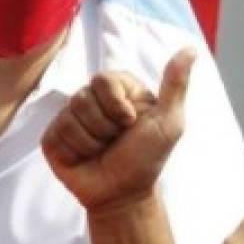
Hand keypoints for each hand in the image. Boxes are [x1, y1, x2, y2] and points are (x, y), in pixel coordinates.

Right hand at [42, 48, 193, 213]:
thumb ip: (175, 85)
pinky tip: (85, 157)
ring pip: (71, 115)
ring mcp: (68, 117)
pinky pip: (58, 133)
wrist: (123, 194)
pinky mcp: (53, 136)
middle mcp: (90, 100)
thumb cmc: (147, 158)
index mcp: (116, 91)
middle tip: (116, 140)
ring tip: (101, 151)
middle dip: (106, 125)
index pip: (103, 79)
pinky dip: (77, 150)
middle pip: (84, 96)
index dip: (116, 103)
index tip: (131, 122)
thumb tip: (190, 50)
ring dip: (93, 140)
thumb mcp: (168, 121)